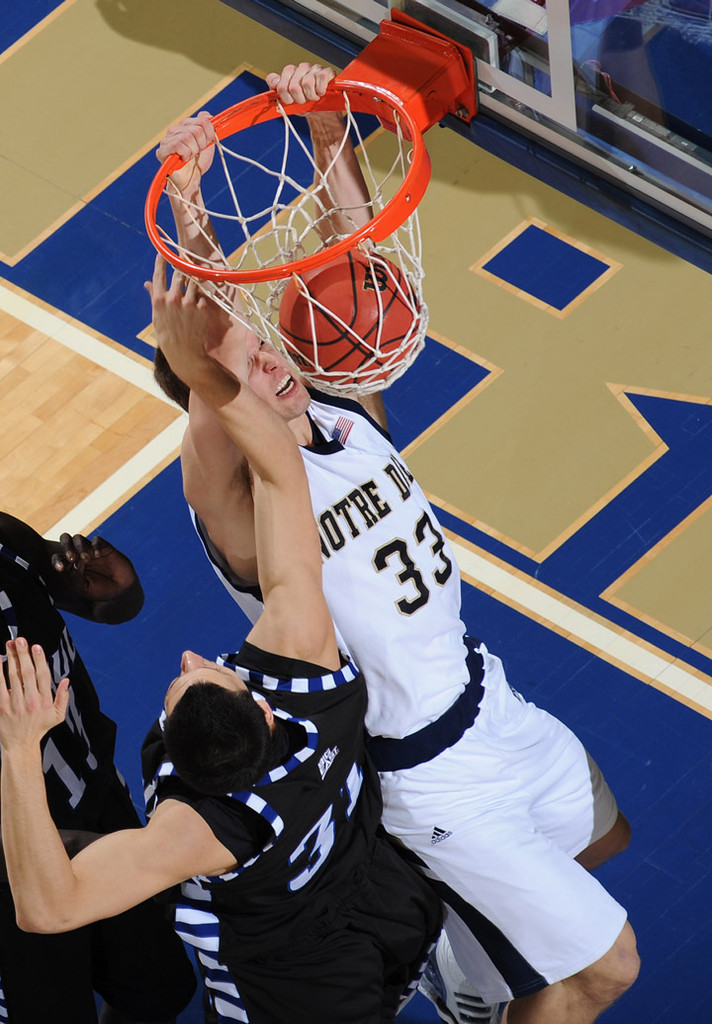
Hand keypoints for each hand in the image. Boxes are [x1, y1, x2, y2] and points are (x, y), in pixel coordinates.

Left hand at [0, 640, 68, 750]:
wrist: (20, 745)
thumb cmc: (39, 728)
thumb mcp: (57, 716)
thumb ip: (63, 697)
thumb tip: (66, 681)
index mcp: (45, 701)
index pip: (42, 675)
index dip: (39, 659)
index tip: (36, 646)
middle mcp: (31, 701)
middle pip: (26, 673)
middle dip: (23, 654)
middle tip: (20, 640)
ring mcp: (15, 704)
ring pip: (13, 677)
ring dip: (11, 659)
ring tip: (9, 645)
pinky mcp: (2, 707)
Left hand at [51, 533, 137, 605]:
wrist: (120, 591)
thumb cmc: (99, 590)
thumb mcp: (84, 588)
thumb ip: (76, 577)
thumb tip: (73, 564)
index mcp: (70, 565)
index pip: (58, 557)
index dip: (57, 560)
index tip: (61, 569)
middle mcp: (78, 554)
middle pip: (66, 541)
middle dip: (66, 547)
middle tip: (71, 557)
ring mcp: (91, 549)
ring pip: (79, 538)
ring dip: (79, 546)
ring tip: (86, 558)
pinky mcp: (105, 547)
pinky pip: (97, 540)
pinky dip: (96, 545)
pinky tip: (98, 555)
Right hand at [146, 255, 244, 400]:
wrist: (185, 353)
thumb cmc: (168, 335)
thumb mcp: (157, 317)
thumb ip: (154, 297)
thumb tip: (147, 284)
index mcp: (158, 300)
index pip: (158, 274)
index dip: (161, 261)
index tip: (164, 252)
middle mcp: (173, 299)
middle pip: (179, 274)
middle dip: (182, 271)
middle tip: (185, 271)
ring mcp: (188, 303)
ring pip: (193, 283)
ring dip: (194, 284)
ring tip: (193, 293)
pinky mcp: (201, 308)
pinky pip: (203, 297)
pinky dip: (201, 300)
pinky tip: (198, 311)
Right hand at [157, 111, 215, 197]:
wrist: (192, 180)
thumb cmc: (198, 162)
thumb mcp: (208, 143)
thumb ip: (209, 128)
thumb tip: (208, 116)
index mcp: (186, 124)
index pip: (203, 120)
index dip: (210, 134)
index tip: (207, 144)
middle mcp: (175, 129)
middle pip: (197, 130)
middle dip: (202, 145)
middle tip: (197, 153)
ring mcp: (167, 139)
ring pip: (188, 137)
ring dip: (194, 151)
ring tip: (190, 157)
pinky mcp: (162, 150)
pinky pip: (177, 145)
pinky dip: (185, 154)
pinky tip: (184, 159)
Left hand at [265, 63, 334, 104]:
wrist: (322, 111)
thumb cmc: (305, 104)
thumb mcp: (289, 101)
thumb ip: (277, 91)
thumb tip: (275, 83)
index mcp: (289, 72)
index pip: (280, 83)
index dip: (285, 96)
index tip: (290, 101)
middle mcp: (301, 68)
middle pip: (293, 87)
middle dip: (299, 99)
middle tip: (304, 100)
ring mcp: (314, 68)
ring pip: (307, 83)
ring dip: (311, 96)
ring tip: (313, 97)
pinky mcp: (327, 71)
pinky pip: (320, 78)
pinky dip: (320, 90)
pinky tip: (321, 92)